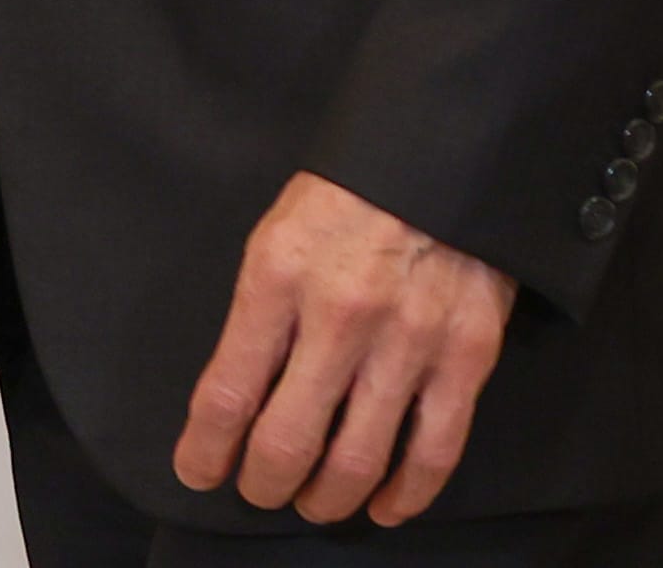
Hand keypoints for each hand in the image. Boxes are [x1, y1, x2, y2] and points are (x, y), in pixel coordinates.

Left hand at [173, 171, 511, 525]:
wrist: (441, 156)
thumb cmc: (347, 195)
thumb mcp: (276, 235)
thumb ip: (259, 314)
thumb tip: (237, 396)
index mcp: (278, 276)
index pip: (228, 391)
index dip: (207, 448)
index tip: (197, 470)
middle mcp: (340, 314)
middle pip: (288, 439)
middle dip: (264, 482)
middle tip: (258, 490)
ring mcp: (408, 340)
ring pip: (358, 459)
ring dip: (326, 499)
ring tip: (311, 504)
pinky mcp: (465, 356)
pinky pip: (434, 451)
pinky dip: (405, 494)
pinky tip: (383, 506)